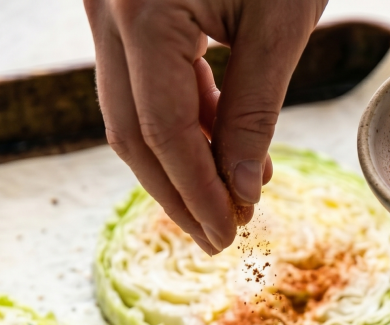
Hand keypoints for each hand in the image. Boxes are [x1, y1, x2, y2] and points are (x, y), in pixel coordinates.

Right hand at [84, 0, 326, 253]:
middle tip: (218, 237)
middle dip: (178, 194)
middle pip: (133, 132)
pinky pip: (145, 82)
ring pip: (133, 112)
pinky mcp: (127, 10)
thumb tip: (241, 191)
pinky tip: (227, 150)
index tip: (227, 235)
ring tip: (233, 199)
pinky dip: (184, 121)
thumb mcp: (280, 22)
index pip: (163, 132)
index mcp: (142, 13)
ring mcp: (110, 9)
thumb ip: (255, 109)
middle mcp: (109, 11)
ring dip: (182, 164)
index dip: (196, 193)